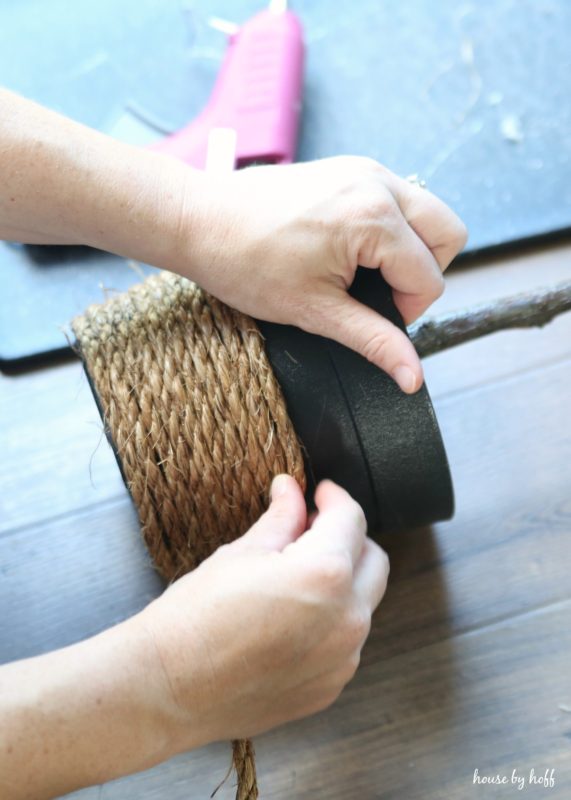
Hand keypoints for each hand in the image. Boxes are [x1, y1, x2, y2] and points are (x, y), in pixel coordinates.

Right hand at [139, 475, 388, 749]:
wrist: (166, 689)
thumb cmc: (195, 617)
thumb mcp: (240, 553)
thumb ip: (282, 518)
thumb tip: (292, 490)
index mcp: (325, 574)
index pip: (351, 519)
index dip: (333, 498)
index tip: (318, 493)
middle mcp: (347, 619)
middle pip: (372, 560)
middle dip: (348, 538)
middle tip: (310, 529)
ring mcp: (343, 660)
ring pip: (362, 603)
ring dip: (342, 581)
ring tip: (294, 577)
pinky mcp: (330, 688)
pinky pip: (345, 642)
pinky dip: (330, 621)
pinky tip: (290, 618)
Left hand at [183, 157, 467, 392]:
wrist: (198, 220)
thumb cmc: (245, 262)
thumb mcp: (315, 312)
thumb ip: (374, 341)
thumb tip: (413, 377)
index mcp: (374, 218)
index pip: (429, 277)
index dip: (407, 310)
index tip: (368, 318)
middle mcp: (378, 183)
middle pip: (448, 234)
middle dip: (423, 273)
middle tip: (377, 294)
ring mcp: (365, 169)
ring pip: (427, 213)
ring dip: (408, 249)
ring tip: (362, 272)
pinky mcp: (350, 167)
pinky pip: (397, 198)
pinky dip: (389, 228)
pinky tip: (350, 249)